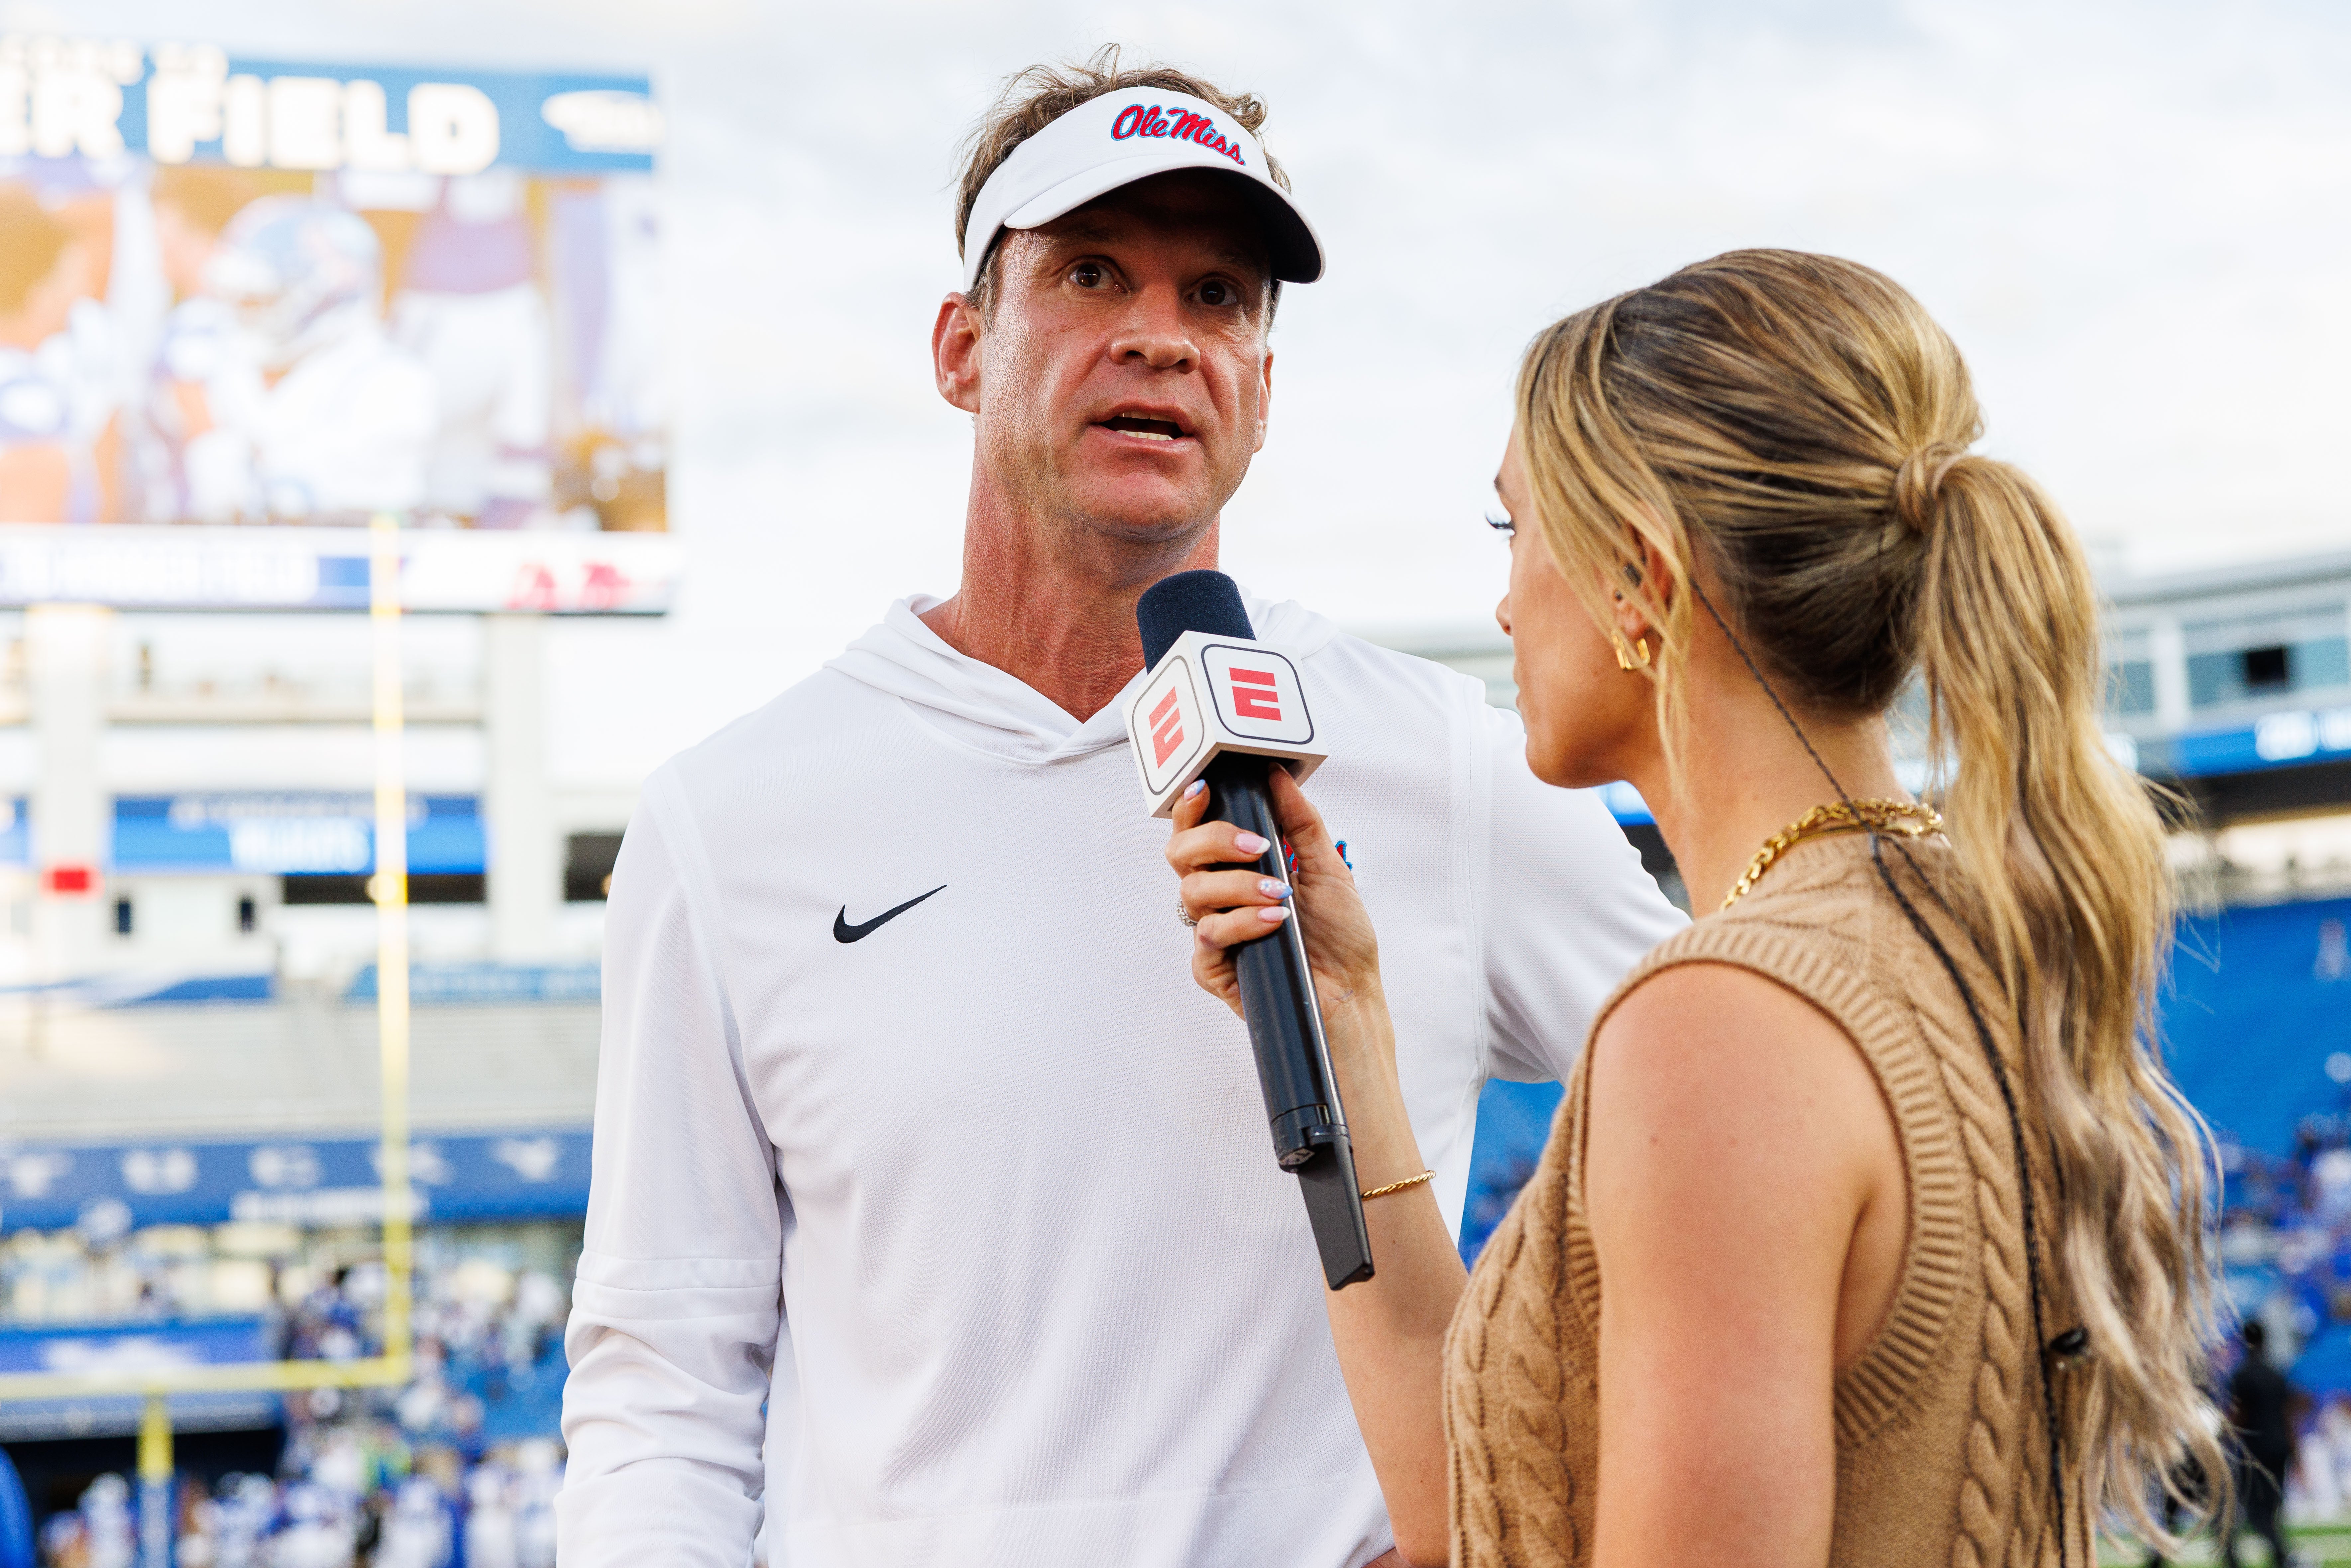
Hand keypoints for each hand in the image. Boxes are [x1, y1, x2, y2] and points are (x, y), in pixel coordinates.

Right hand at [1167, 765, 1382, 1023]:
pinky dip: (1241, 924)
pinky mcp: (1213, 968)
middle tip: (1257, 846)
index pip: (1197, 831)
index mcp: (1237, 869)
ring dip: (1239, 886)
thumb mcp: (1328, 868)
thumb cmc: (1340, 937)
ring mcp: (1213, 932)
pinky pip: (1208, 936)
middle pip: (1181, 855)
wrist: (1350, 991)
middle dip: (1214, 840)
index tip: (1206, 788)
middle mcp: (1219, 897)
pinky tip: (1274, 924)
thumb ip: (1301, 822)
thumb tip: (1279, 777)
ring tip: (1280, 895)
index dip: (1191, 808)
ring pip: (1193, 893)